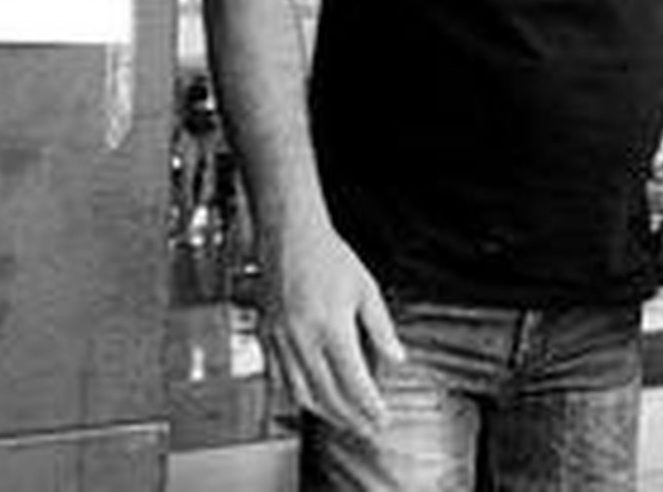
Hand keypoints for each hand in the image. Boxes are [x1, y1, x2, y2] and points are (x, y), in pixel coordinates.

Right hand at [260, 222, 406, 436]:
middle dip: (350, 419)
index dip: (369, 407)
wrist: (290, 234)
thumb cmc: (327, 255)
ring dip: (324, 412)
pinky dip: (295, 394)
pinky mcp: (266, 334)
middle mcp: (303, 338)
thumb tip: (396, 356)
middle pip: (328, 395)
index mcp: (332, 327)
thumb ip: (381, 327)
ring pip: (300, 392)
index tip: (381, 418)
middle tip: (367, 428)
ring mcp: (281, 339)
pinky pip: (277, 377)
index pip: (354, 382)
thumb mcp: (366, 288)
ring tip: (341, 418)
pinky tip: (308, 396)